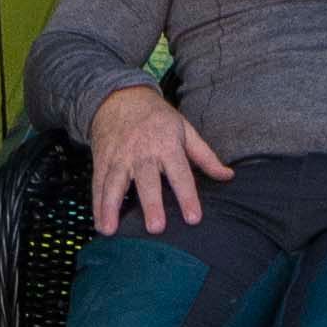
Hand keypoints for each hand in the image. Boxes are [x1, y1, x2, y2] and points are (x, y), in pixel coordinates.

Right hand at [88, 83, 234, 233]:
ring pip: (114, 184)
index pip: (180, 174)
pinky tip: (101, 224)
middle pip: (147, 180)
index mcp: (167, 145)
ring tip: (110, 230)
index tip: (193, 218)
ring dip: (111, 207)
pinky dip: (97, 205)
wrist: (120, 96)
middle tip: (155, 228)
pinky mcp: (102, 160)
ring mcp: (119, 157)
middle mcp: (142, 152)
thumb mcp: (184, 129)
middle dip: (151, 204)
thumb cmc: (157, 117)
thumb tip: (228, 176)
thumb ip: (205, 156)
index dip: (187, 196)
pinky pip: (98, 184)